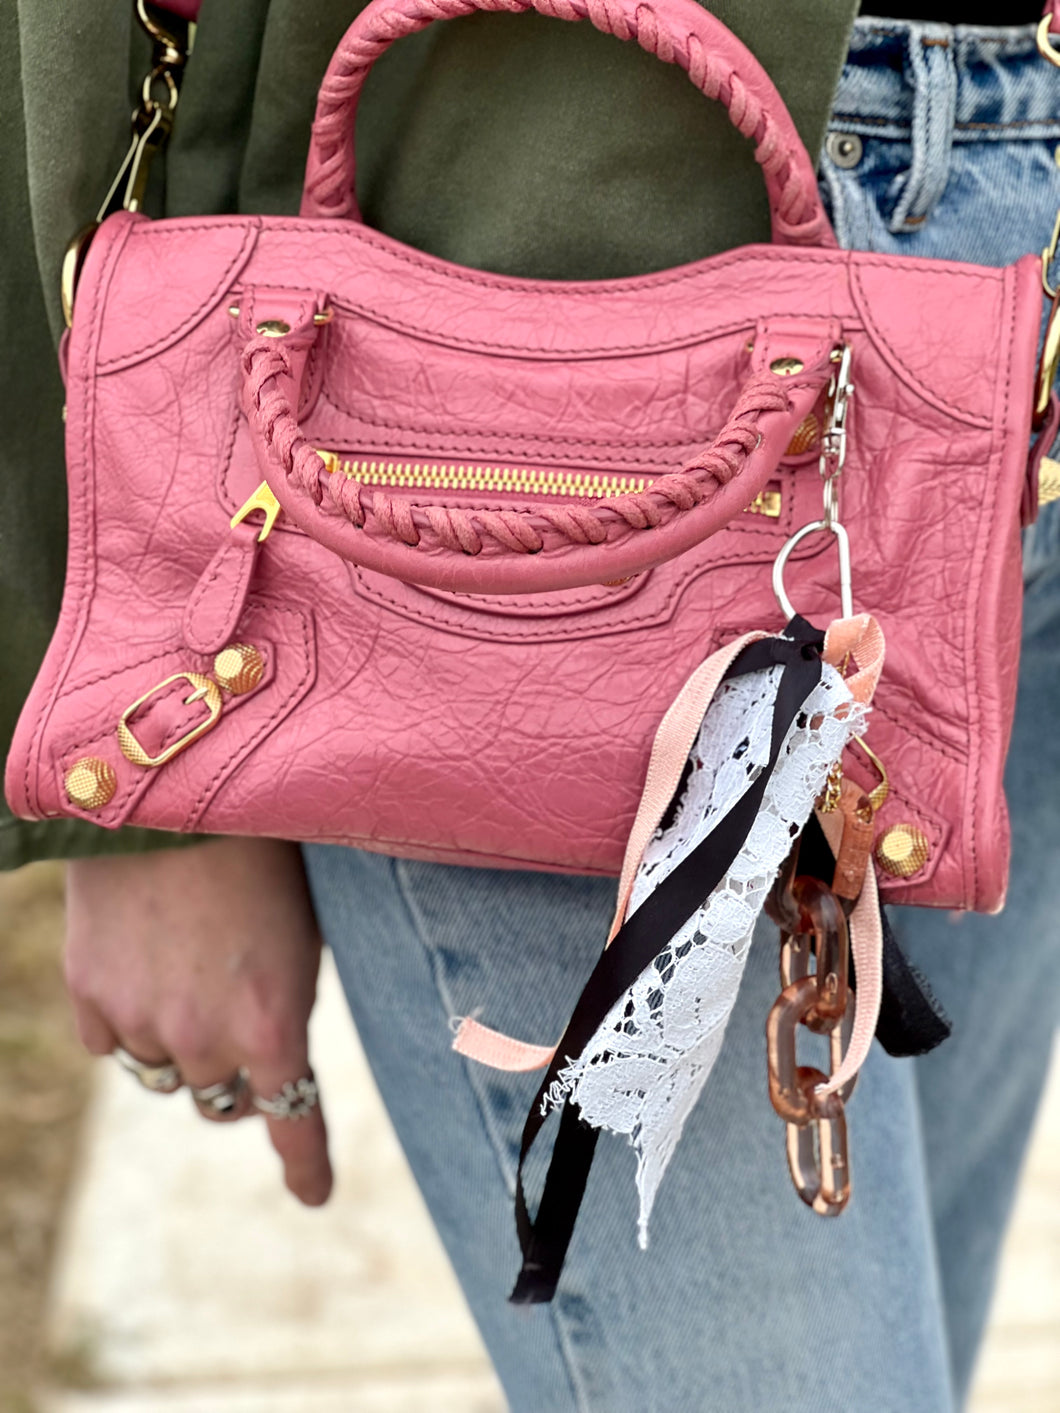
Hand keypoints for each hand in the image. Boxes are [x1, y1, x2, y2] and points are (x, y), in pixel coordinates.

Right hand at [65, 837, 331, 1205]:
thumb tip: (268, 1051)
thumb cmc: (261, 860)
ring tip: (186, 975)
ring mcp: (142, 1023)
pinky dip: (128, 1022)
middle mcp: (205, 1040)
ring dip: (177, 1047)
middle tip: (234, 1024)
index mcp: (273, 1026)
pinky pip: (111, 1045)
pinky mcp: (90, 995)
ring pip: (162, 1077)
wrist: (175, 798)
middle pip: (219, 1102)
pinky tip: (140, 967)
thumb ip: (283, 1006)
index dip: (306, 1166)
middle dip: (232, 1076)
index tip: (314, 1195)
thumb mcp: (302, 938)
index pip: (294, 1123)